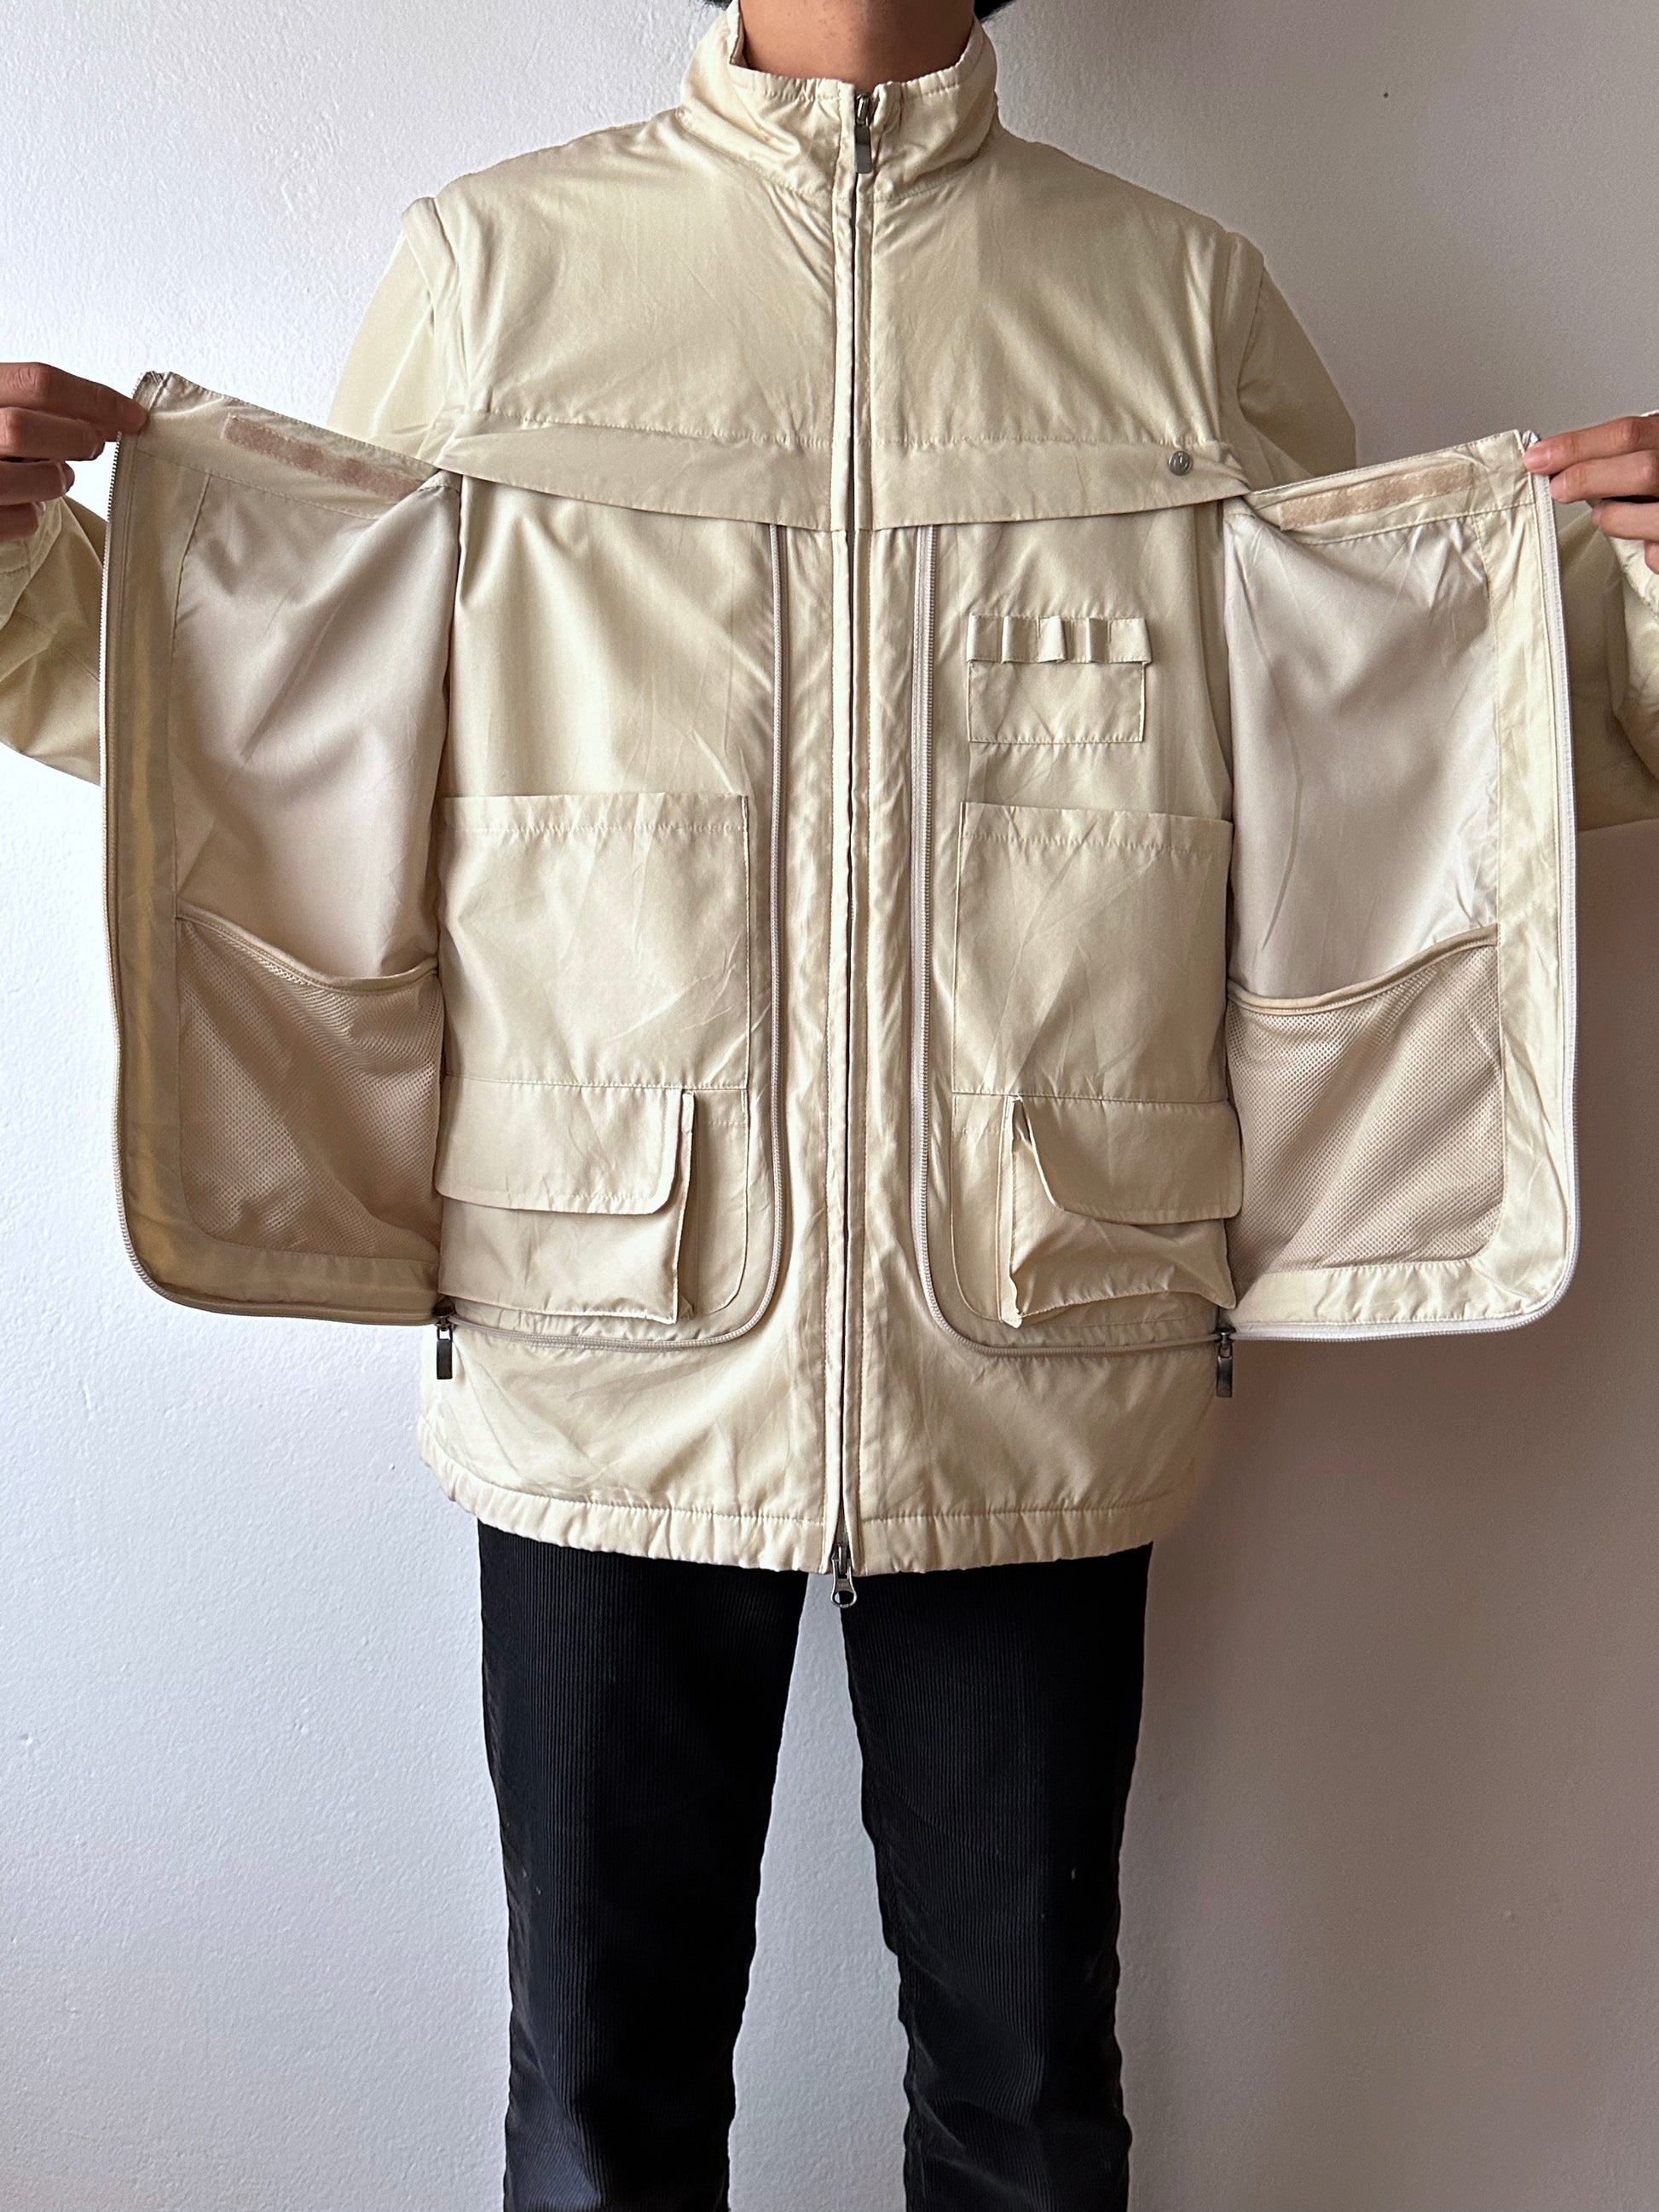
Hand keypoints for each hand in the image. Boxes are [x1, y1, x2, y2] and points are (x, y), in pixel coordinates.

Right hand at [0, 363, 146, 545]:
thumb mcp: (0, 408)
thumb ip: (36, 407)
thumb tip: (108, 421)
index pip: (37, 383)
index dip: (94, 399)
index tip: (132, 417)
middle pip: (27, 428)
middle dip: (75, 438)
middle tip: (92, 444)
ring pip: (35, 478)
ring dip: (59, 479)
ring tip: (52, 474)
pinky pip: (25, 520)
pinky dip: (36, 512)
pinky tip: (25, 500)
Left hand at [1525, 413, 1658, 573]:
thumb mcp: (1655, 452)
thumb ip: (1626, 454)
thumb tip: (1563, 464)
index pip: (1629, 433)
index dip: (1578, 445)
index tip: (1539, 457)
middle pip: (1640, 470)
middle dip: (1589, 478)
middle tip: (1559, 487)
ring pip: (1646, 516)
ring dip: (1612, 517)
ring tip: (1609, 513)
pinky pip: (1656, 554)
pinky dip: (1641, 547)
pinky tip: (1645, 535)